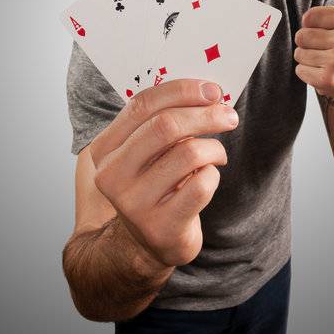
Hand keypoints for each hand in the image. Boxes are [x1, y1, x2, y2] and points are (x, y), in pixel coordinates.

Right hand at [85, 79, 236, 268]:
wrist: (144, 243)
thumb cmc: (150, 185)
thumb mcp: (142, 154)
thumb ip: (157, 124)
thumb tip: (203, 93)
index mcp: (105, 149)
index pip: (141, 106)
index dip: (180, 92)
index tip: (211, 89)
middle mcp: (113, 175)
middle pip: (165, 127)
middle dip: (204, 115)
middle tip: (228, 115)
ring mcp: (135, 204)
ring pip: (188, 155)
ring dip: (213, 148)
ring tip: (217, 154)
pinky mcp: (162, 227)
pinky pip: (201, 186)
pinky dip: (213, 175)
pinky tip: (208, 178)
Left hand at [295, 0, 333, 111]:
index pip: (307, 17)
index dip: (315, 26)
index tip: (332, 33)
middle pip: (301, 35)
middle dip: (311, 44)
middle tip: (330, 50)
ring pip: (299, 53)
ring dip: (310, 59)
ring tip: (329, 62)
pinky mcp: (330, 80)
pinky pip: (300, 71)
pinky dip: (308, 74)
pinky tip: (327, 74)